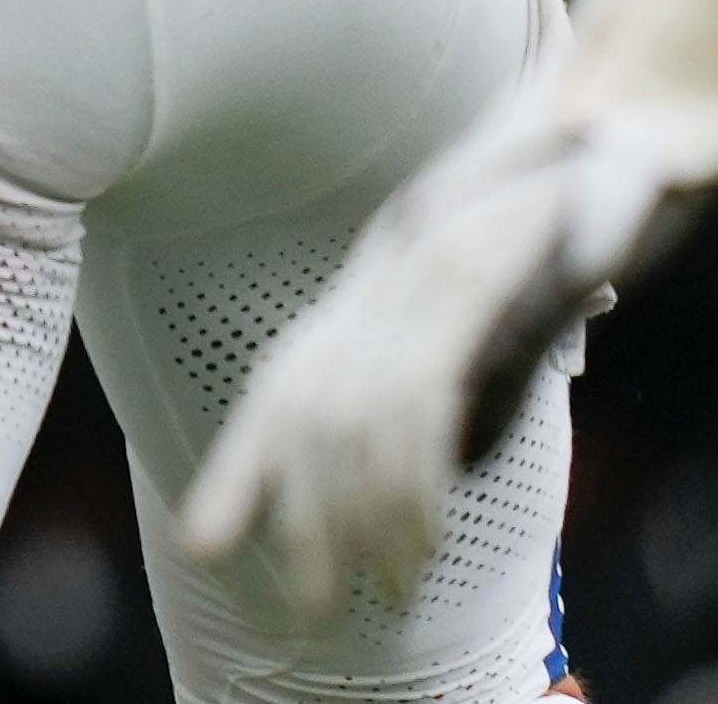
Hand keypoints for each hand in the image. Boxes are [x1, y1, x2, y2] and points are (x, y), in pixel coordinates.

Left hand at [184, 98, 680, 598]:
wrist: (570, 162)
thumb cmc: (506, 273)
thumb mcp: (437, 356)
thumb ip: (396, 415)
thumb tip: (366, 503)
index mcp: (341, 322)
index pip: (271, 411)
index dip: (231, 481)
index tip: (199, 550)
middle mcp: (358, 307)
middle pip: (303, 430)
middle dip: (304, 526)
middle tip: (316, 608)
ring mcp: (406, 295)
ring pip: (357, 427)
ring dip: (369, 521)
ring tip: (390, 586)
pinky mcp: (460, 290)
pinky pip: (416, 402)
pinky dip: (414, 479)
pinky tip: (422, 534)